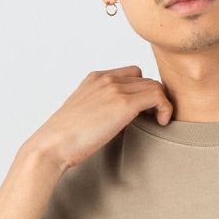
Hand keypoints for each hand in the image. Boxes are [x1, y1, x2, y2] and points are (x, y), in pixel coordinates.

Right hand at [25, 66, 173, 173]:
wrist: (53, 145)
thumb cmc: (66, 138)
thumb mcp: (85, 113)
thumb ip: (103, 107)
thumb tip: (120, 119)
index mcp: (96, 78)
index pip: (133, 73)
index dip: (142, 91)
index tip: (143, 111)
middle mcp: (106, 79)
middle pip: (146, 79)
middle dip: (153, 98)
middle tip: (152, 118)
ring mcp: (114, 89)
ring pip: (155, 86)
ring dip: (161, 103)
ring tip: (157, 121)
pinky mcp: (123, 104)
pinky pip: (158, 96)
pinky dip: (165, 108)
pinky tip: (161, 122)